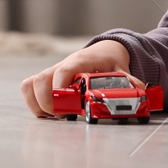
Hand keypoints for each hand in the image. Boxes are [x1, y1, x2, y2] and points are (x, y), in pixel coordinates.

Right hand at [20, 39, 136, 117]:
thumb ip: (130, 84)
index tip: (67, 107)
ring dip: (38, 105)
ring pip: (30, 86)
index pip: (63, 71)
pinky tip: (50, 113)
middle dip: (48, 103)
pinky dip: (34, 103)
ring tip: (55, 116)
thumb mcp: (123, 72)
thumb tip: (139, 95)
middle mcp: (61, 66)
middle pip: (40, 81)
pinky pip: (29, 89)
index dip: (61, 90)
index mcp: (81, 62)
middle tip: (65, 115)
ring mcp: (51, 73)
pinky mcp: (46, 81)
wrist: (104, 51)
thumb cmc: (111, 63)